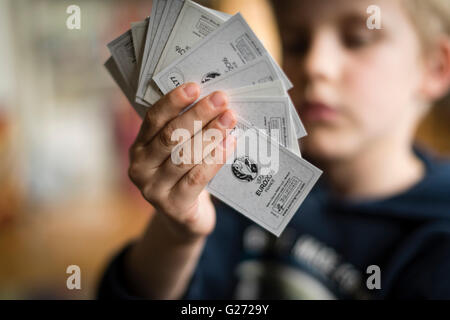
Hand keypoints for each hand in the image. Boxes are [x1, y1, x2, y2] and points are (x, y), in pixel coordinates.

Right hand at [128, 83, 236, 237]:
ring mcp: (154, 190)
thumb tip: (211, 100)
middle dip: (197, 115)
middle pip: (170, 136)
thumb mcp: (176, 153)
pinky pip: (197, 178)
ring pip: (184, 156)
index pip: (153, 120)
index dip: (173, 102)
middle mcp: (140, 168)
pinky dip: (215, 159)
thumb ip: (183, 131)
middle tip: (221, 99)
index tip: (195, 86)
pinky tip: (230, 144)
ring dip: (210, 134)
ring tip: (230, 119)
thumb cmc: (183, 176)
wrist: (183, 219)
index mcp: (139, 148)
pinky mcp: (173, 207)